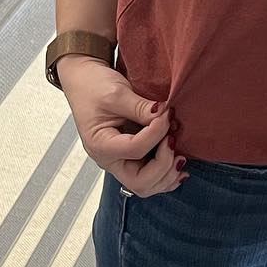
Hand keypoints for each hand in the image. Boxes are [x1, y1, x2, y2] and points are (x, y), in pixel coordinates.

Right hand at [57, 56, 185, 194]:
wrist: (86, 81)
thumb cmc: (95, 86)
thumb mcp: (117, 93)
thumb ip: (141, 108)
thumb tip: (165, 117)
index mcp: (100, 145)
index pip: (135, 150)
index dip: (157, 134)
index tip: (168, 113)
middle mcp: (110, 160)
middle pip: (140, 182)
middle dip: (163, 166)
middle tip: (174, 141)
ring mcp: (121, 161)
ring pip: (147, 185)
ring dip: (168, 174)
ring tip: (180, 156)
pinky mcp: (131, 158)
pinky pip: (150, 177)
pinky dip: (167, 174)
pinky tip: (179, 163)